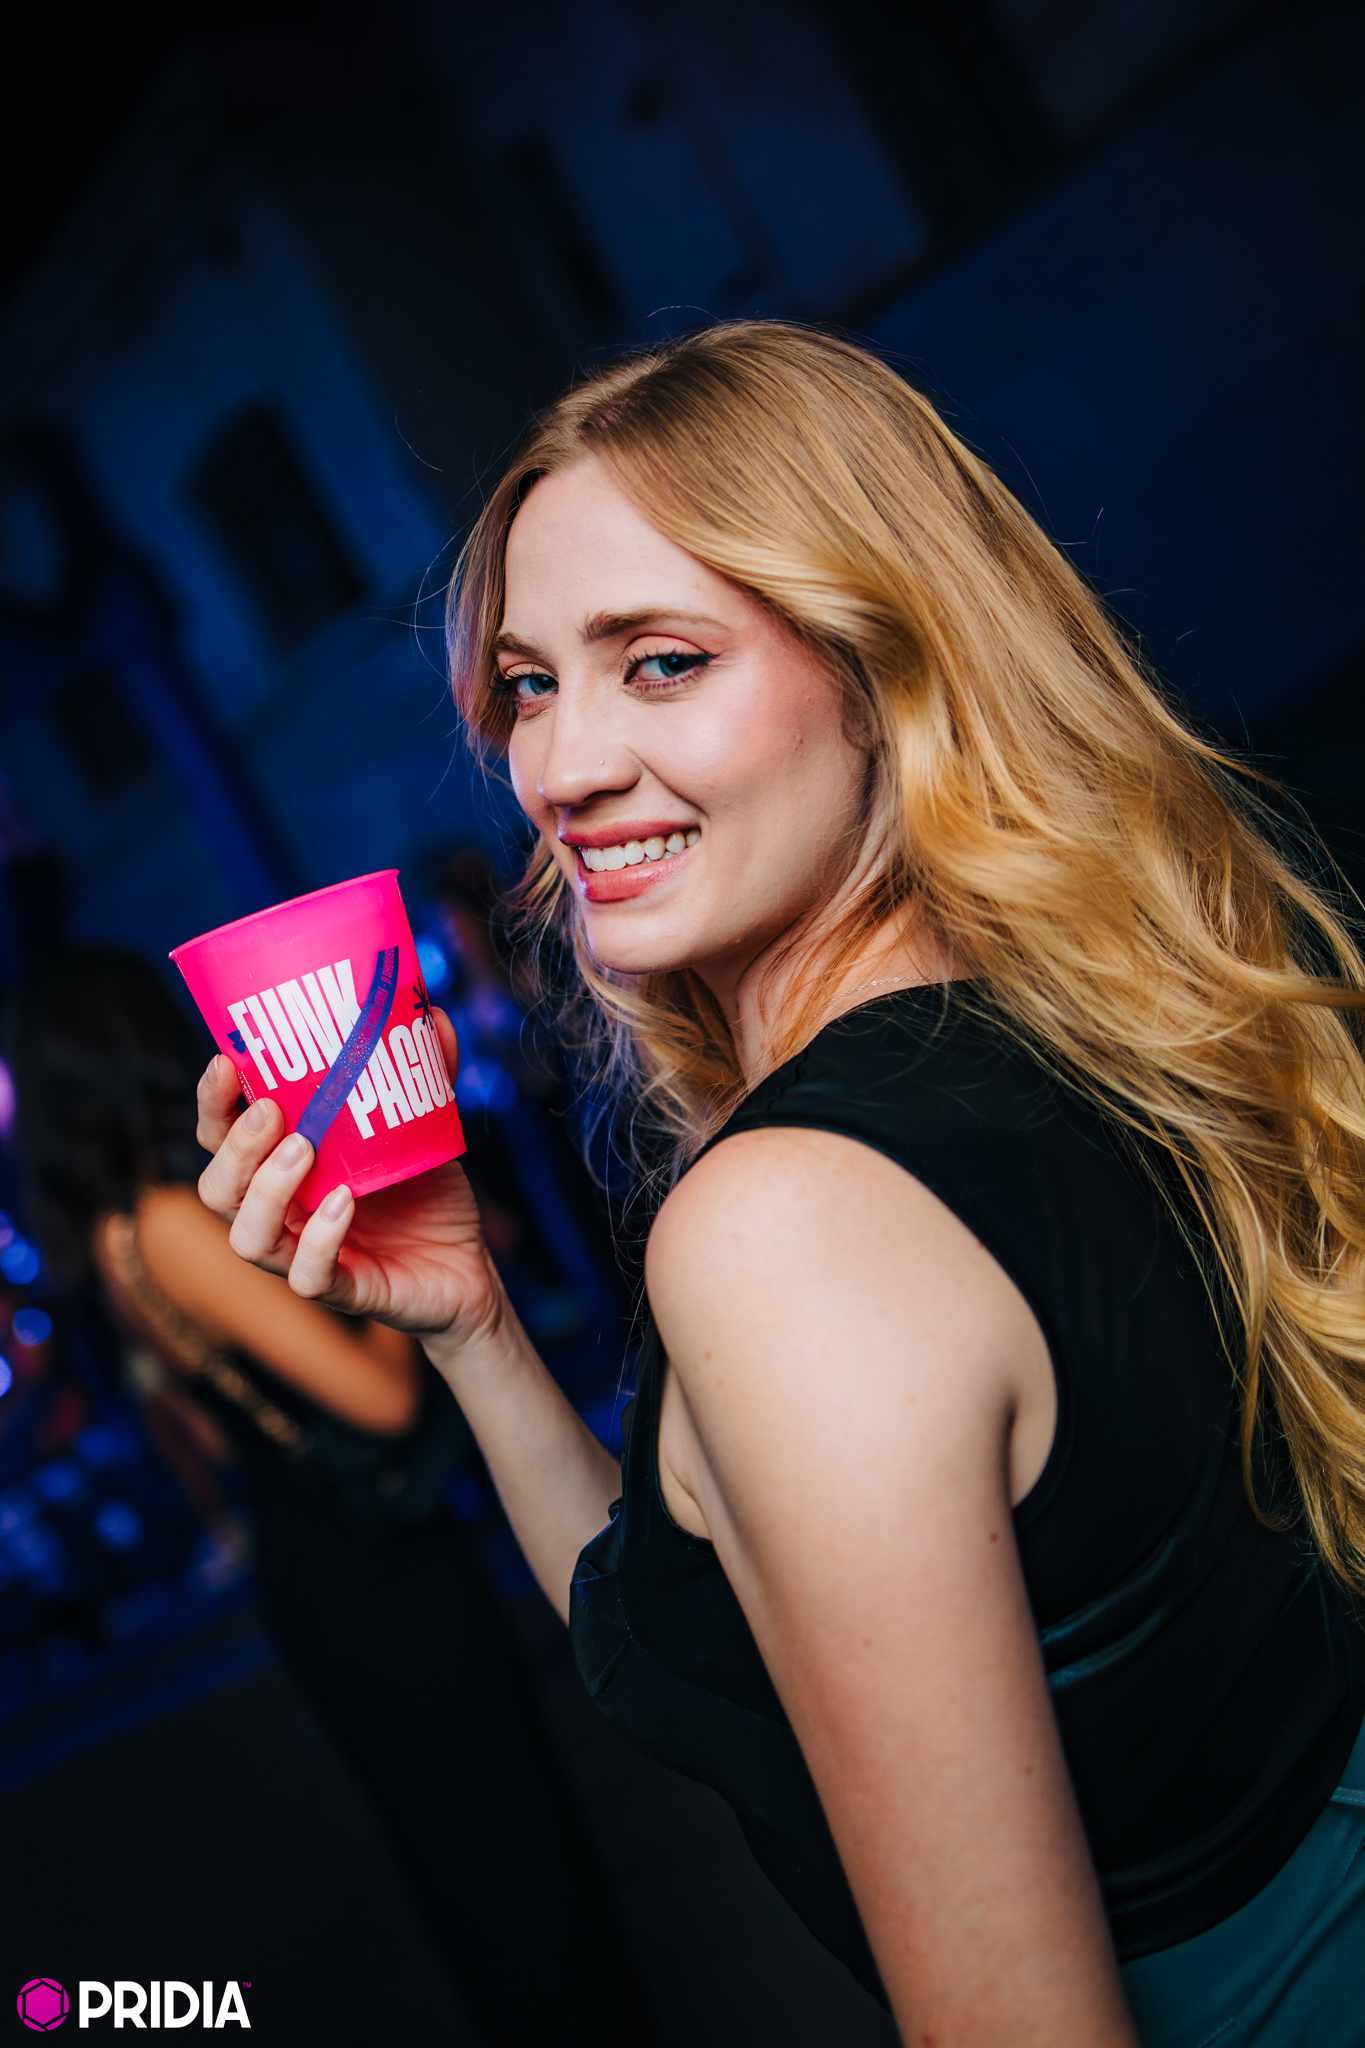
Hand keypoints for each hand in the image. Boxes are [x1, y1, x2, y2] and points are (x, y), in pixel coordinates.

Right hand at [196, 1010, 501, 1344]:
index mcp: (282, 1168)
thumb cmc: (427, 1193)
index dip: (212, 1104)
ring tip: (301, 1150)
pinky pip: (308, 1276)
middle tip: (271, 1110)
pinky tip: (345, 1202)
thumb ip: (423, 1072)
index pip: (221, 1138)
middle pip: (216, 1189)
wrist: (469, 1265)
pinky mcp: (343, 1289)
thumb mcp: (421, 1125)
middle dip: (232, 1147)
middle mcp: (281, 1213)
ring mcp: (304, 1255)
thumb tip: (433, 1013)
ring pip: (246, 1237)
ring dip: (265, 1190)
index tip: (225, 1060)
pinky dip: (320, 1238)